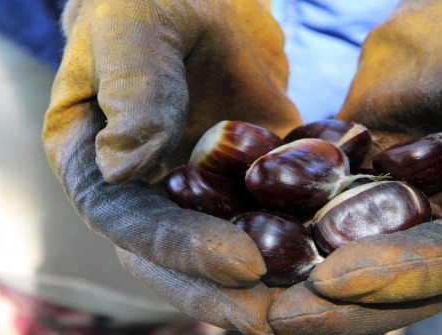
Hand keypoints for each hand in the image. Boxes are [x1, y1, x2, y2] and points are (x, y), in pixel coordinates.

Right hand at [42, 0, 300, 332]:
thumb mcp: (132, 32)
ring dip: (272, 278)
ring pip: (232, 244)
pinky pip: (273, 210)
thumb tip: (126, 166)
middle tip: (281, 319)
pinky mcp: (250, 176)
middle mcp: (149, 192)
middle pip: (182, 257)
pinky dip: (305, 233)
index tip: (242, 266)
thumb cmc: (145, 2)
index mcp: (98, 167)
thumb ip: (132, 91)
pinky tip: (344, 252)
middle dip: (228, 292)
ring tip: (318, 302)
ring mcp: (203, 189)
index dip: (183, 250)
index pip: (133, 224)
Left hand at [270, 0, 441, 332]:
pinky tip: (235, 231)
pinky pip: (312, 203)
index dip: (393, 278)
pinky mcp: (350, 171)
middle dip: (335, 305)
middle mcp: (438, 223)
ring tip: (244, 290)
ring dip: (297, 275)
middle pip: (389, 280)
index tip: (331, 281)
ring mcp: (389, 199)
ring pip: (343, 253)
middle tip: (273, 317)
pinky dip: (277, 221)